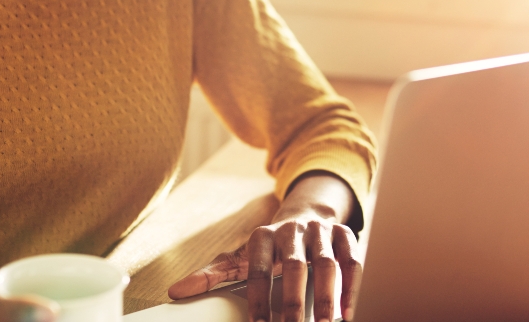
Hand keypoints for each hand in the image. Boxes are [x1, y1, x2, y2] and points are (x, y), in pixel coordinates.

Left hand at [168, 174, 362, 321]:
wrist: (307, 215)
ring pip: (327, 265)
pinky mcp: (346, 236)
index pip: (257, 270)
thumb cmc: (271, 246)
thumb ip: (213, 274)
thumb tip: (176, 291)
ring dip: (327, 299)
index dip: (258, 301)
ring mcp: (321, 232)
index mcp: (263, 236)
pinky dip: (351, 289)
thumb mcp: (242, 256)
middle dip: (293, 304)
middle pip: (293, 268)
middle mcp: (293, 230)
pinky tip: (346, 315)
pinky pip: (353, 262)